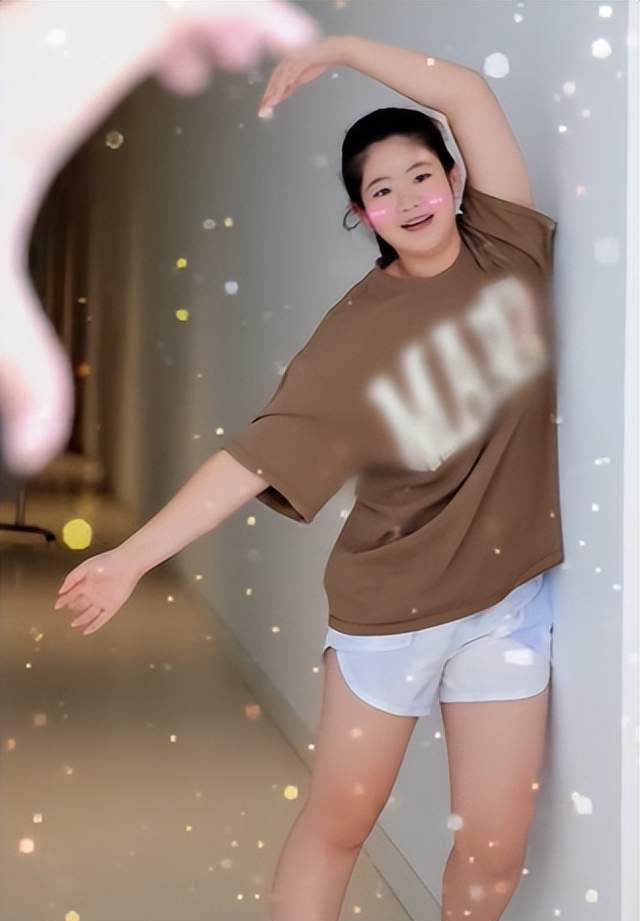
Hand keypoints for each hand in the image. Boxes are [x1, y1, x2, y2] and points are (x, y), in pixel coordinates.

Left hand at [0, 0, 319, 476]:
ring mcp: (21, 35)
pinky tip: (131, 72)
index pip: (163, 13)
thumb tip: (34, 448)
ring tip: (200, 68)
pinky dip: (122, 29)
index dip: (238, 15)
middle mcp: (33, 41)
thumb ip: (17, 365)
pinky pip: (83, 13)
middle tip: (250, 57)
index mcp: (45, 87)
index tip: (291, 41)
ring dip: (165, 21)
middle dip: (212, 16)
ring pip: (112, 1)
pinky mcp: (14, 44)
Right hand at [53, 547, 141, 635]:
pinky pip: (102, 619)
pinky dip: (94, 626)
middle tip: (63, 614)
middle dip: (72, 608)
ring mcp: (103, 601)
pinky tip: (86, 631)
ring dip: (81, 619)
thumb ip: (71, 579)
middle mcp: (94, 593)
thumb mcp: (85, 568)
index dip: (64, 600)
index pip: (72, 594)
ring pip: (90, 613)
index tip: (57, 605)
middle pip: (80, 604)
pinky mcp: (112, 607)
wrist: (126, 564)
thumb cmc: (107, 562)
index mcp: (86, 583)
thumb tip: (60, 591)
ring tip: (73, 624)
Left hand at [258, 35, 344, 114]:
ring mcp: (295, 58)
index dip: (268, 92)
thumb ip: (290, 86)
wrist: (329, 51)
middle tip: (265, 105)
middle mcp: (288, 61)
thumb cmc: (315, 63)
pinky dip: (291, 76)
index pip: (274, 80)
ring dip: (278, 88)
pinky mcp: (304, 57)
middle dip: (270, 92)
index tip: (264, 104)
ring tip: (274, 100)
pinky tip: (288, 84)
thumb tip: (280, 96)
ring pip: (284, 74)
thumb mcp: (300, 78)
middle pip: (276, 78)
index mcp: (285, 65)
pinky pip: (296, 67)